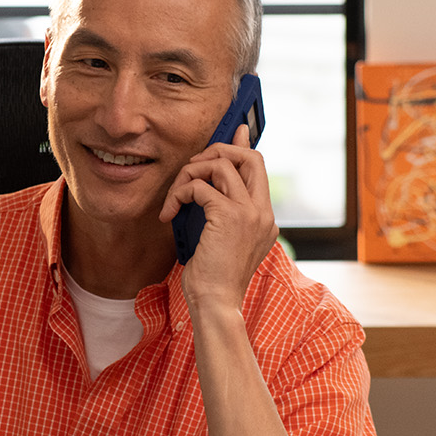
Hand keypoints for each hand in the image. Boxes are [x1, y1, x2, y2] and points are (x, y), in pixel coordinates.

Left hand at [159, 124, 279, 310]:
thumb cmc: (214, 279)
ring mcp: (249, 213)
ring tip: (176, 196)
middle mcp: (262, 212)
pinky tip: (170, 212)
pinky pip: (200, 186)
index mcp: (265, 218)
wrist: (216, 303)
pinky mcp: (229, 216)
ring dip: (191, 174)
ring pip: (222, 164)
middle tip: (193, 168)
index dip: (244, 146)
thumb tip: (207, 190)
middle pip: (250, 156)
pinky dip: (180, 193)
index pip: (259, 167)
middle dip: (218, 151)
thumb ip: (222, 214)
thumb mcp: (221, 242)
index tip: (235, 132)